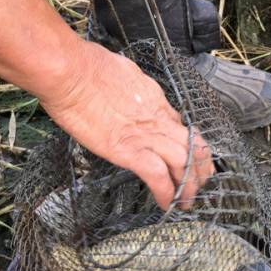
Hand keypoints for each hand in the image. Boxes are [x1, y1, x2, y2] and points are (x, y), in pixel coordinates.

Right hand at [45, 41, 213, 209]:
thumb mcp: (122, 70)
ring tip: (186, 201)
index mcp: (155, 99)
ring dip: (188, 186)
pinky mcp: (129, 150)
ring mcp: (145, 135)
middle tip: (200, 185)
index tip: (189, 157)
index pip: (180, 126)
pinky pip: (157, 176)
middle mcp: (157, 118)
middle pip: (192, 146)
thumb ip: (132, 86)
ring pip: (183, 163)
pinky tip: (167, 204)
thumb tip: (129, 90)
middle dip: (200, 169)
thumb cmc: (86, 65)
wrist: (71, 72)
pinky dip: (166, 193)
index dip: (188, 145)